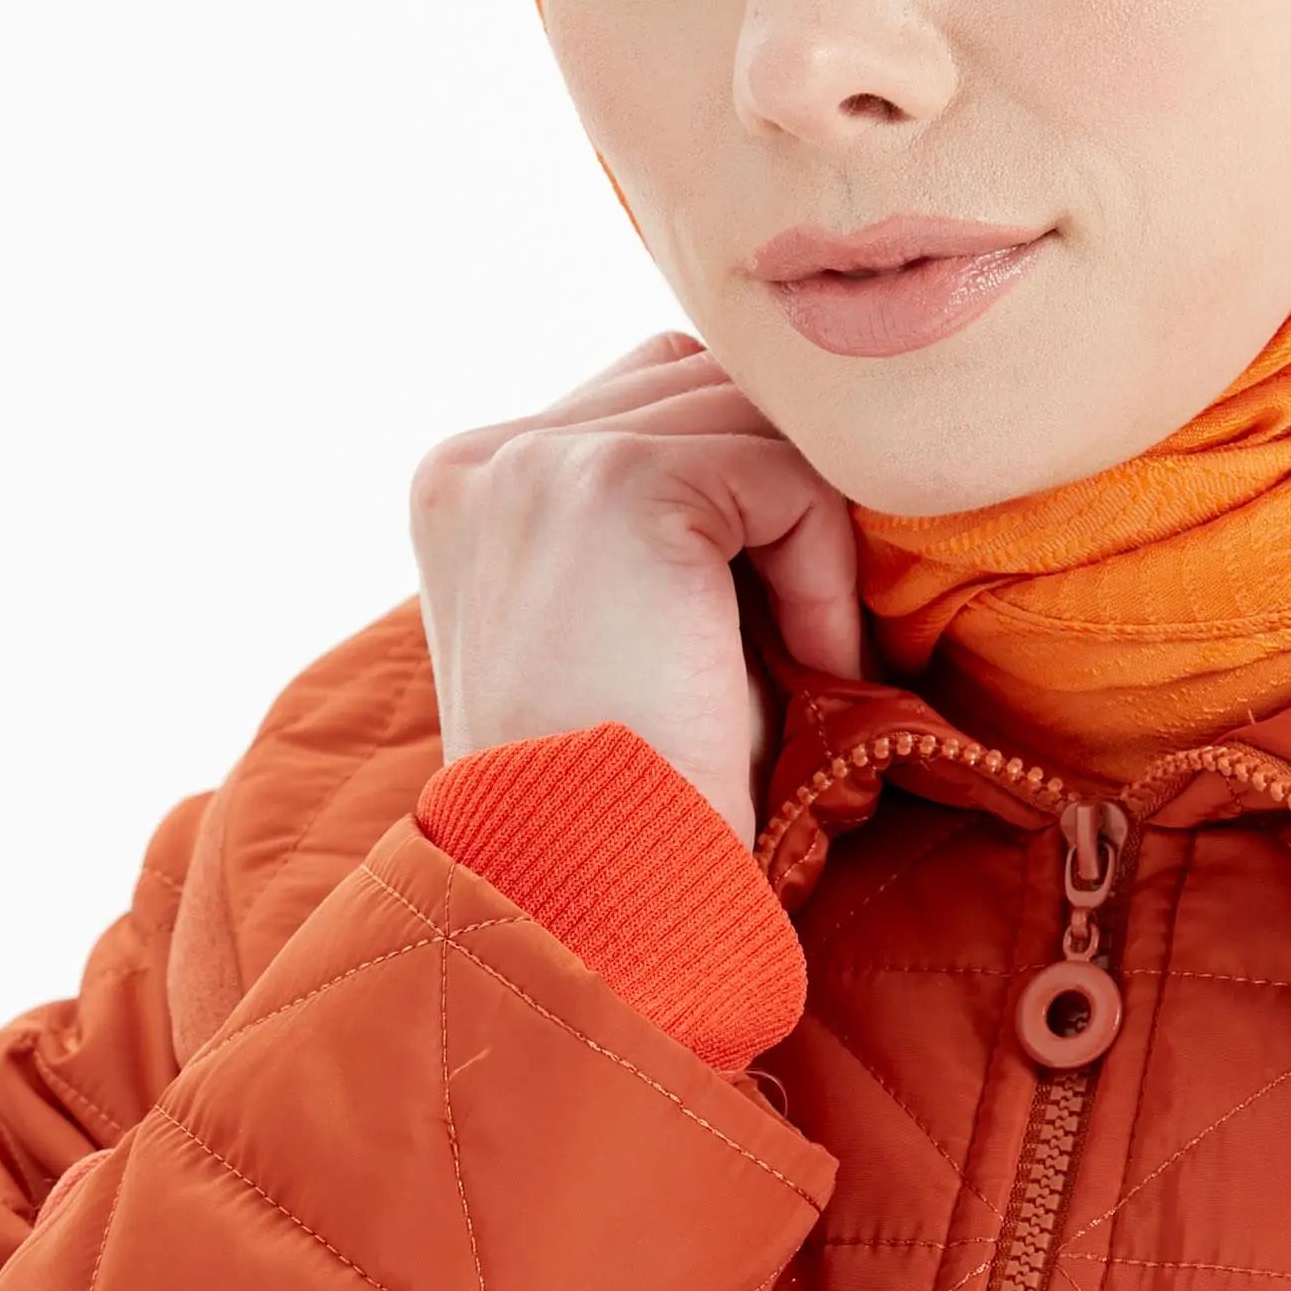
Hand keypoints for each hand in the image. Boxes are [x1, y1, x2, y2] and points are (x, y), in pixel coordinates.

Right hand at [409, 335, 861, 847]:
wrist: (588, 903)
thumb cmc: (632, 795)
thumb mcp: (633, 629)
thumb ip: (675, 520)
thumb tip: (809, 433)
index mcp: (468, 487)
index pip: (648, 401)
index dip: (738, 495)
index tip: (763, 622)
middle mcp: (484, 458)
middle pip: (702, 386)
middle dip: (778, 496)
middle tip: (809, 634)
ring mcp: (539, 461)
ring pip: (751, 421)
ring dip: (806, 536)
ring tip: (808, 661)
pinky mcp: (619, 485)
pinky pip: (786, 475)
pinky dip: (822, 571)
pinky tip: (813, 668)